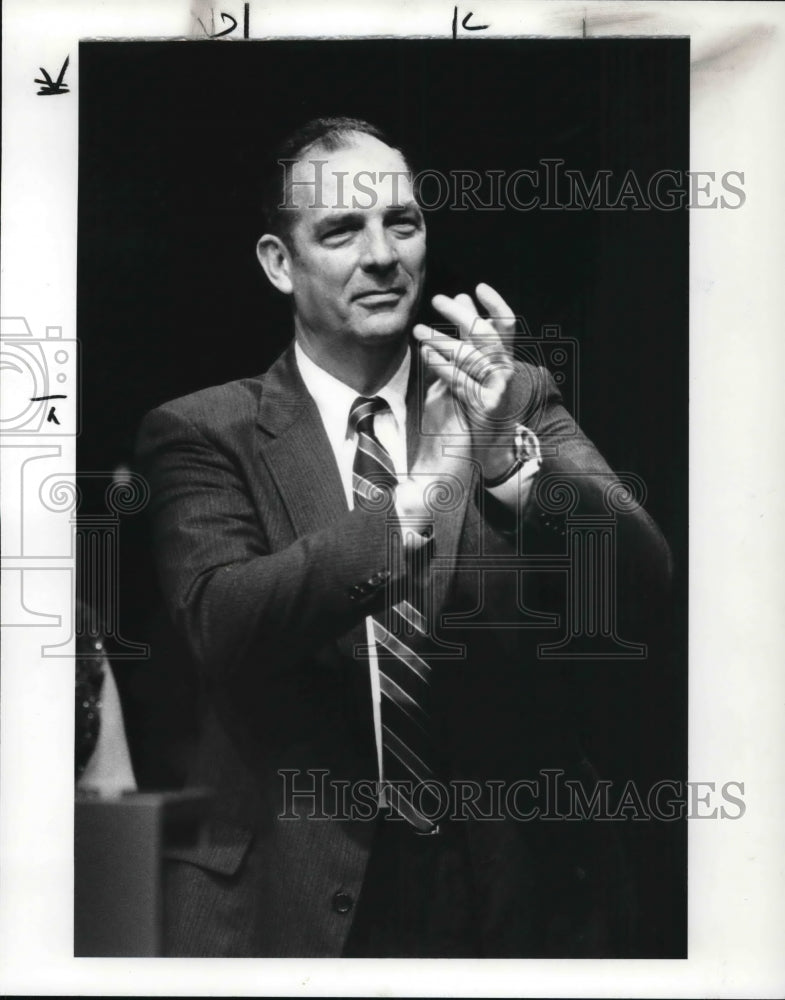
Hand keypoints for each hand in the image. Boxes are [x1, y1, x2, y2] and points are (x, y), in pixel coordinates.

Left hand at [413, 283, 528, 480]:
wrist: (492, 444)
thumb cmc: (480, 397)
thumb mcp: (476, 361)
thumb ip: (471, 331)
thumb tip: (463, 297)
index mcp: (505, 356)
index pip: (508, 324)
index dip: (496, 304)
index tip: (478, 287)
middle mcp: (506, 369)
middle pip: (485, 334)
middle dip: (460, 314)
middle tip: (436, 300)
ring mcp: (498, 388)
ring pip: (470, 356)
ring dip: (442, 340)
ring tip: (419, 331)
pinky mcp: (487, 405)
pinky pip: (461, 381)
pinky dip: (441, 366)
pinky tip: (425, 355)